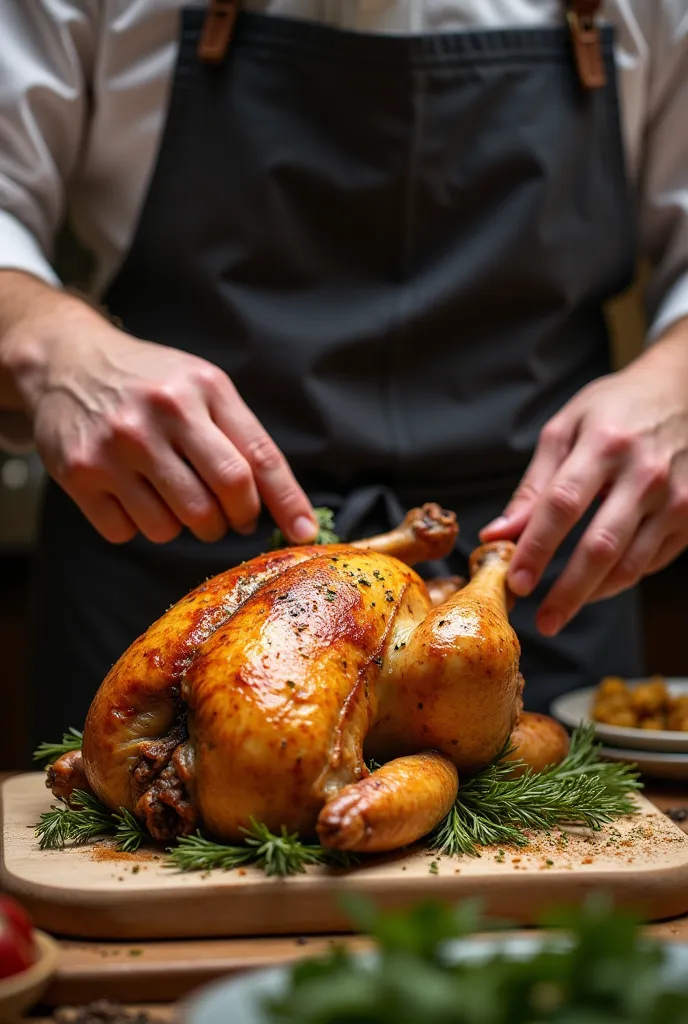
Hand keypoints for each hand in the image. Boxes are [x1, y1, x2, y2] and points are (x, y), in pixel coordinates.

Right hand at [1, 276, 316, 545]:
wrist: (66, 361)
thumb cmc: (150, 381)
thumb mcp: (202, 386)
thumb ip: (241, 436)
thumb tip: (281, 505)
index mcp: (203, 388)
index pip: (258, 458)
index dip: (287, 503)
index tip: (305, 533)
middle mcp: (161, 413)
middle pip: (221, 498)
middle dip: (232, 520)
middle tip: (226, 516)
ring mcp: (117, 444)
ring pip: (173, 526)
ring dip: (183, 526)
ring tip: (172, 496)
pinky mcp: (80, 472)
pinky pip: (127, 532)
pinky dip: (137, 526)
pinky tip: (132, 495)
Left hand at [480, 321, 687, 635]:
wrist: (684, 391)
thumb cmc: (616, 409)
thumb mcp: (566, 429)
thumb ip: (533, 486)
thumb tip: (499, 534)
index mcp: (605, 445)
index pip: (562, 506)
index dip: (537, 548)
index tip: (517, 581)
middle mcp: (644, 474)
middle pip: (600, 547)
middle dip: (567, 591)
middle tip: (542, 621)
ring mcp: (675, 498)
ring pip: (630, 564)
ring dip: (592, 595)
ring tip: (561, 610)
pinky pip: (651, 562)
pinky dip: (619, 580)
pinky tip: (595, 585)